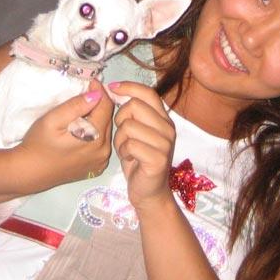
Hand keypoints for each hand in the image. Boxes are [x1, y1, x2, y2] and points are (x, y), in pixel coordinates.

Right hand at [14, 80, 112, 192]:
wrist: (30, 172)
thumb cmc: (38, 144)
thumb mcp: (53, 119)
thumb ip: (76, 106)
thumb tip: (96, 94)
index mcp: (95, 137)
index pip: (106, 106)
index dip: (100, 91)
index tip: (91, 82)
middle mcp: (103, 150)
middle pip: (108, 118)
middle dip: (99, 104)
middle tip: (85, 94)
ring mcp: (101, 160)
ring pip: (106, 130)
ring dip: (97, 119)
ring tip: (81, 112)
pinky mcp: (96, 166)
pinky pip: (102, 144)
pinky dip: (96, 133)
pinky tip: (82, 131)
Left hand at [110, 80, 175, 213]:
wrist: (149, 192)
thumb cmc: (138, 159)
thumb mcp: (136, 132)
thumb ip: (131, 113)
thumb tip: (114, 89)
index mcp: (163, 119)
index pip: (148, 92)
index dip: (128, 87)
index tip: (112, 88)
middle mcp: (168, 128)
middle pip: (134, 106)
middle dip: (120, 118)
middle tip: (122, 134)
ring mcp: (165, 144)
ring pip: (129, 126)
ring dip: (120, 139)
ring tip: (126, 149)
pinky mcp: (158, 159)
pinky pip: (130, 144)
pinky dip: (123, 151)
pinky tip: (128, 159)